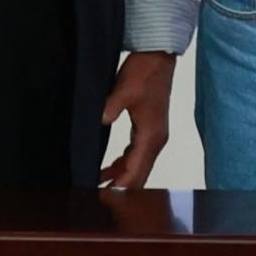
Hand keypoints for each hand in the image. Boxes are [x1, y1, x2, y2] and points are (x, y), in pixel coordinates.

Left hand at [98, 50, 174, 191]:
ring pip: (138, 166)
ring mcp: (154, 135)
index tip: (103, 198)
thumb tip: (100, 120)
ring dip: (121, 177)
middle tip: (97, 198)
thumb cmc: (145, 72)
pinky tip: (107, 170)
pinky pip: (136, 155)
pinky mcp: (149, 129)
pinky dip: (123, 164)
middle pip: (139, 174)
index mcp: (151, 135)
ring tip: (98, 187)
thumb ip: (111, 107)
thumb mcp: (125, 89)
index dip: (120, 188)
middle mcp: (156, 140)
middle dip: (121, 188)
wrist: (158, 56)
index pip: (135, 172)